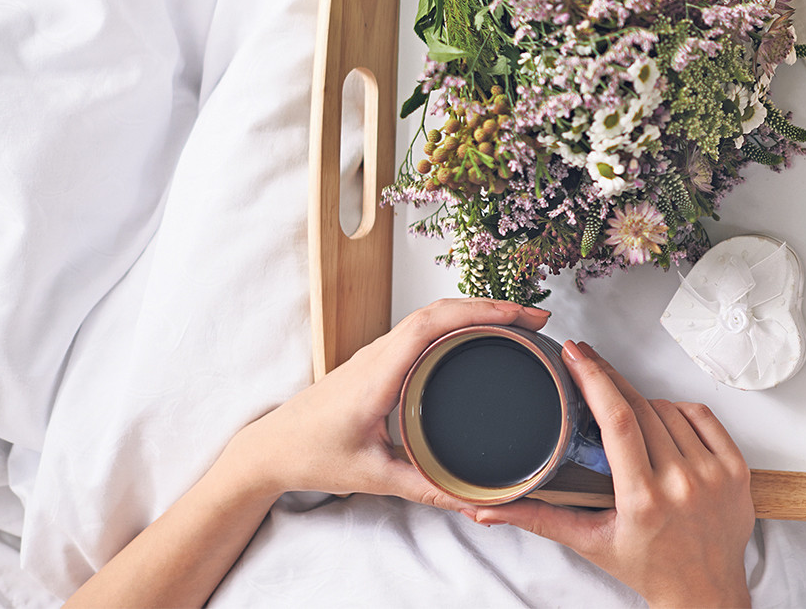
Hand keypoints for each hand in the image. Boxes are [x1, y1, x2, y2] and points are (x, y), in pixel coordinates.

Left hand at [223, 297, 549, 509]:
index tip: (518, 317)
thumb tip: (474, 499)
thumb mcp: (373, 476)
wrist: (270, 448)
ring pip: (431, 315)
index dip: (479, 312)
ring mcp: (378, 353)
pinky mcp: (379, 359)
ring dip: (474, 310)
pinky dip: (457, 322)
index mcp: (378, 375)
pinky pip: (423, 329)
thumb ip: (426, 488)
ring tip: (516, 323)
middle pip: (440, 310)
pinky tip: (477, 336)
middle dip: (491, 306)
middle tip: (535, 318)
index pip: (432, 324)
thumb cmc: (311, 455)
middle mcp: (379, 354)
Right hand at [476, 342, 753, 608]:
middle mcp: (682, 483)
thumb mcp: (589, 541)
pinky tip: (663, 420)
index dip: (594, 379)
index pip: (617, 421)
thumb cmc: (648, 567)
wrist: (703, 592)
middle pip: (640, 407)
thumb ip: (538, 518)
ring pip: (669, 409)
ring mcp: (714, 474)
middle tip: (585, 362)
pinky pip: (703, 416)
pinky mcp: (736, 469)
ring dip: (642, 403)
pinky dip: (679, 411)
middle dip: (608, 379)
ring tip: (624, 418)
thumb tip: (485, 509)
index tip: (575, 354)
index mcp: (643, 500)